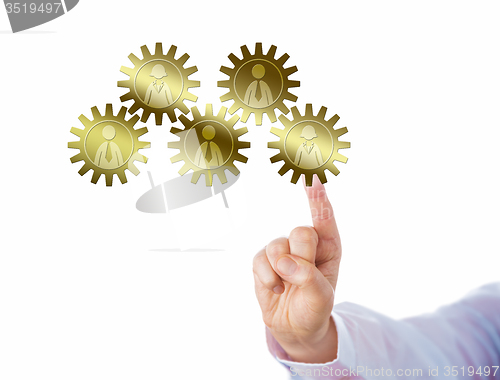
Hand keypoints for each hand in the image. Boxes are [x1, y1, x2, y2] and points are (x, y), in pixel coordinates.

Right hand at [253, 175, 340, 362]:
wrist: (293, 326)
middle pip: (301, 233)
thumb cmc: (313, 307)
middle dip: (301, 259)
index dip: (318, 198)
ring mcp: (283, 249)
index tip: (313, 178)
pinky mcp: (263, 259)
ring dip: (282, 272)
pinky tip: (275, 288)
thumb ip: (308, 277)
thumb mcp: (322, 298)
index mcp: (329, 246)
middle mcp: (306, 243)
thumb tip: (283, 261)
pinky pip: (260, 259)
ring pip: (278, 245)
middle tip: (302, 278)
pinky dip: (267, 278)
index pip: (324, 217)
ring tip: (287, 286)